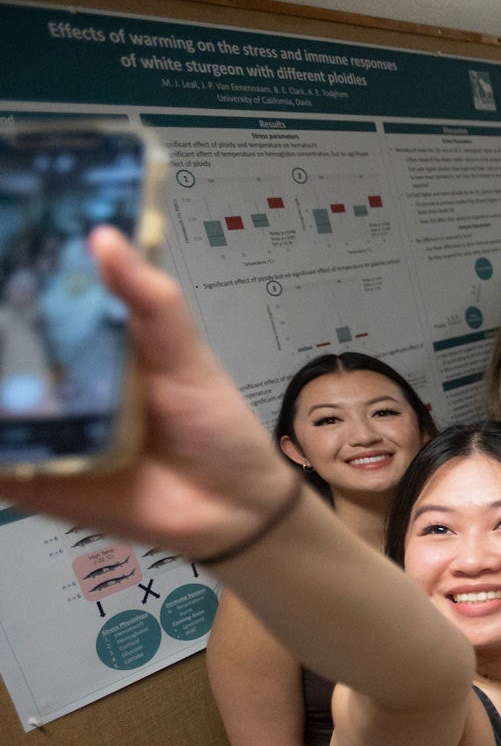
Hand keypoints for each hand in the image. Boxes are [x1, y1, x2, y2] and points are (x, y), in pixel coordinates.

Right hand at [0, 228, 296, 555]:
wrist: (234, 508)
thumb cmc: (215, 425)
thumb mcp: (187, 356)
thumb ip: (150, 302)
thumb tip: (105, 237)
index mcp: (88, 346)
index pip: (29, 304)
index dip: (5, 281)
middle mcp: (55, 384)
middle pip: (0, 351)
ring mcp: (40, 431)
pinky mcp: (33, 480)